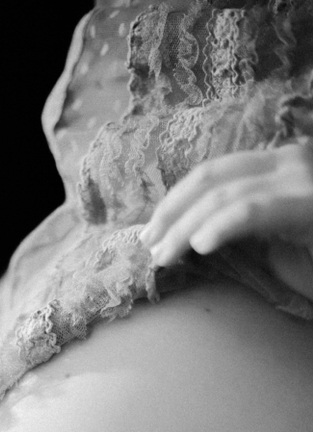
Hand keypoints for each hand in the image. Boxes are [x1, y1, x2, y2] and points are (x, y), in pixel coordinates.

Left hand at [139, 143, 312, 299]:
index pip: (215, 173)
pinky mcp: (309, 202)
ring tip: (165, 256)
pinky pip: (254, 210)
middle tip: (148, 245)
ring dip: (186, 227)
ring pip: (225, 195)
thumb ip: (245, 228)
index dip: (176, 200)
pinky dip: (221, 226)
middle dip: (172, 212)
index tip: (153, 230)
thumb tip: (200, 234)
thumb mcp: (280, 240)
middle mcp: (289, 162)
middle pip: (211, 177)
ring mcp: (300, 178)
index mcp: (280, 166)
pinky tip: (201, 246)